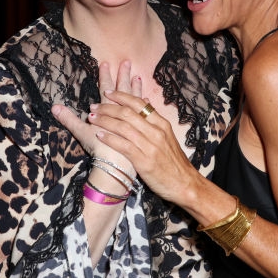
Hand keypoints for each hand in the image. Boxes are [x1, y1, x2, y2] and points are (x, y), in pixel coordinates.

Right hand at [51, 61, 138, 172]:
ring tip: (137, 76)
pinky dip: (145, 105)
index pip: (106, 89)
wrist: (116, 166)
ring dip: (136, 88)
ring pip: (136, 100)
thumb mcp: (82, 133)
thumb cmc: (99, 150)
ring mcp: (134, 121)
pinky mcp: (143, 130)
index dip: (105, 76)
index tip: (106, 63)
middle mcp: (122, 113)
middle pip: (123, 91)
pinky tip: (147, 101)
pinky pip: (145, 113)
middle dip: (123, 76)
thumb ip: (69, 119)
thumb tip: (54, 107)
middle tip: (126, 62)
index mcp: (107, 111)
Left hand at [88, 90, 202, 205]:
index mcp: (162, 124)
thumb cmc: (174, 162)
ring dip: (104, 121)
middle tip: (94, 106)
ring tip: (92, 118)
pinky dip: (109, 139)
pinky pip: (123, 145)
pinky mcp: (144, 161)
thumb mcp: (168, 137)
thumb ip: (154, 121)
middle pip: (128, 113)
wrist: (185, 184)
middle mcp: (156, 131)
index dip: (121, 96)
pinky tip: (99, 135)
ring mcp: (150, 146)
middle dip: (108, 107)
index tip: (107, 93)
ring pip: (123, 127)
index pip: (139, 103)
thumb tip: (145, 101)